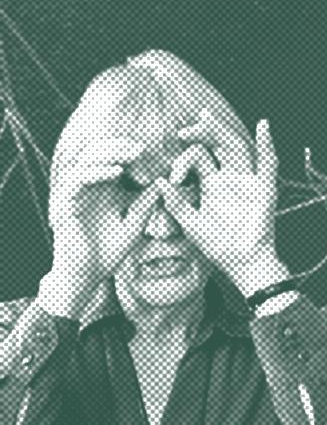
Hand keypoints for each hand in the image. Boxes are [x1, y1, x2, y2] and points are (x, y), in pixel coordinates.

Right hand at [37, 138, 158, 317]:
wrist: (86, 277)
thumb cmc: (109, 254)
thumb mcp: (134, 226)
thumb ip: (146, 205)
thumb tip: (163, 183)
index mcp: (102, 190)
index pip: (112, 160)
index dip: (130, 154)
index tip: (154, 160)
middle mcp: (87, 187)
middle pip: (98, 152)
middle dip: (120, 146)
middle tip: (143, 148)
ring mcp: (74, 193)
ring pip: (86, 159)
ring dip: (110, 153)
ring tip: (134, 154)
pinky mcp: (65, 203)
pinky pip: (78, 179)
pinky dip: (97, 172)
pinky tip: (117, 172)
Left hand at [163, 110, 289, 295]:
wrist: (242, 263)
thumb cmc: (218, 246)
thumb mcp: (191, 225)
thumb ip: (176, 204)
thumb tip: (159, 181)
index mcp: (212, 183)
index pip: (198, 157)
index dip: (183, 160)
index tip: (174, 176)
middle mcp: (229, 177)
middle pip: (217, 144)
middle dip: (202, 132)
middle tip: (185, 129)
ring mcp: (247, 181)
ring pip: (236, 147)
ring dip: (223, 131)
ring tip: (206, 117)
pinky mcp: (263, 189)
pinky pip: (268, 164)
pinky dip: (267, 145)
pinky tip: (263, 126)